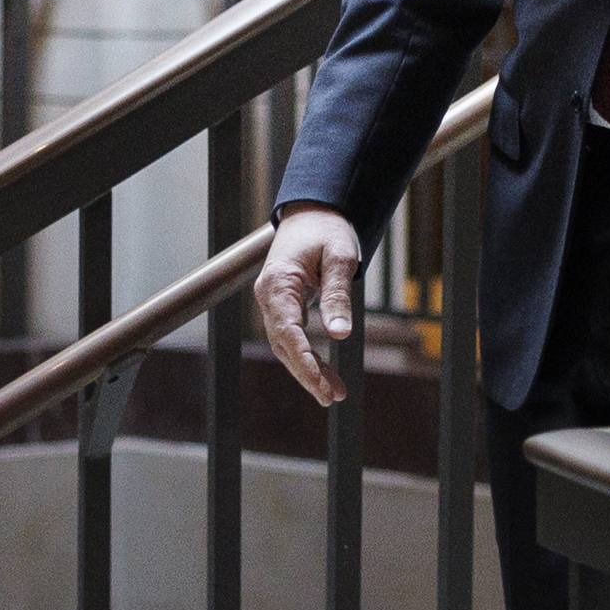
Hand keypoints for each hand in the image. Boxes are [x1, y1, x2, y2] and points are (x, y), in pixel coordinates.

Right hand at [255, 204, 365, 407]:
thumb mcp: (339, 257)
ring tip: (333, 393)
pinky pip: (291, 337)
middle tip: (331, 396)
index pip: (287, 330)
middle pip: (283, 344)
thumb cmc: (327, 230)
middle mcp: (268, 296)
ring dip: (307, 370)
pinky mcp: (282, 306)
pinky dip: (306, 356)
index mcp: (278, 282)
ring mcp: (272, 302)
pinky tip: (323, 374)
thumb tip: (340, 334)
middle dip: (306, 373)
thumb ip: (337, 294)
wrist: (313, 212)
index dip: (303, 358)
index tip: (320, 381)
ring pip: (286, 345)